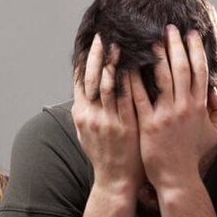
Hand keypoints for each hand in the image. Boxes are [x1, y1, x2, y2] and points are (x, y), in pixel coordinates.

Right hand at [72, 33, 143, 195]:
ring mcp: (108, 120)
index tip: (89, 43)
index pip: (79, 80)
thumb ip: (85, 111)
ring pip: (108, 83)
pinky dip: (131, 79)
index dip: (83, 60)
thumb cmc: (103, 156)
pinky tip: (138, 65)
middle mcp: (91, 115)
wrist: (115, 180)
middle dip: (96, 55)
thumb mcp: (85, 133)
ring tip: (120, 43)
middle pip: (91, 77)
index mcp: (81, 114)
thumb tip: (82, 92)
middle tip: (103, 36)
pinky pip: (128, 96)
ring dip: (114, 62)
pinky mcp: (126, 124)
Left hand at [129, 25, 216, 190]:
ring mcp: (165, 115)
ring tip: (149, 39)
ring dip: (156, 56)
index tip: (190, 33)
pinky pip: (139, 97)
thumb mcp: (215, 132)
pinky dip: (133, 80)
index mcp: (199, 106)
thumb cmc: (192, 154)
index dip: (195, 50)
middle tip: (169, 27)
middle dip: (176, 46)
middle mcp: (184, 107)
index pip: (199, 71)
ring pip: (162, 78)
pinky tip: (126, 65)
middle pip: (182, 69)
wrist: (176, 178)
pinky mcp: (148, 124)